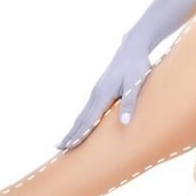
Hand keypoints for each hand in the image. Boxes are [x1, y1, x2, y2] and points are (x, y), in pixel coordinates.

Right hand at [55, 34, 153, 151]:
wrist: (132, 48)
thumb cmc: (136, 65)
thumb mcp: (136, 83)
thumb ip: (130, 102)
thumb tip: (125, 122)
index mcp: (103, 94)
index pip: (89, 119)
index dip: (80, 133)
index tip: (70, 145)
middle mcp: (97, 93)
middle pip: (82, 118)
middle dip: (71, 133)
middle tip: (60, 148)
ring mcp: (97, 91)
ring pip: (83, 113)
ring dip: (74, 127)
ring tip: (66, 141)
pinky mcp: (101, 89)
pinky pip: (88, 108)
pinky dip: (82, 120)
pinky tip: (81, 125)